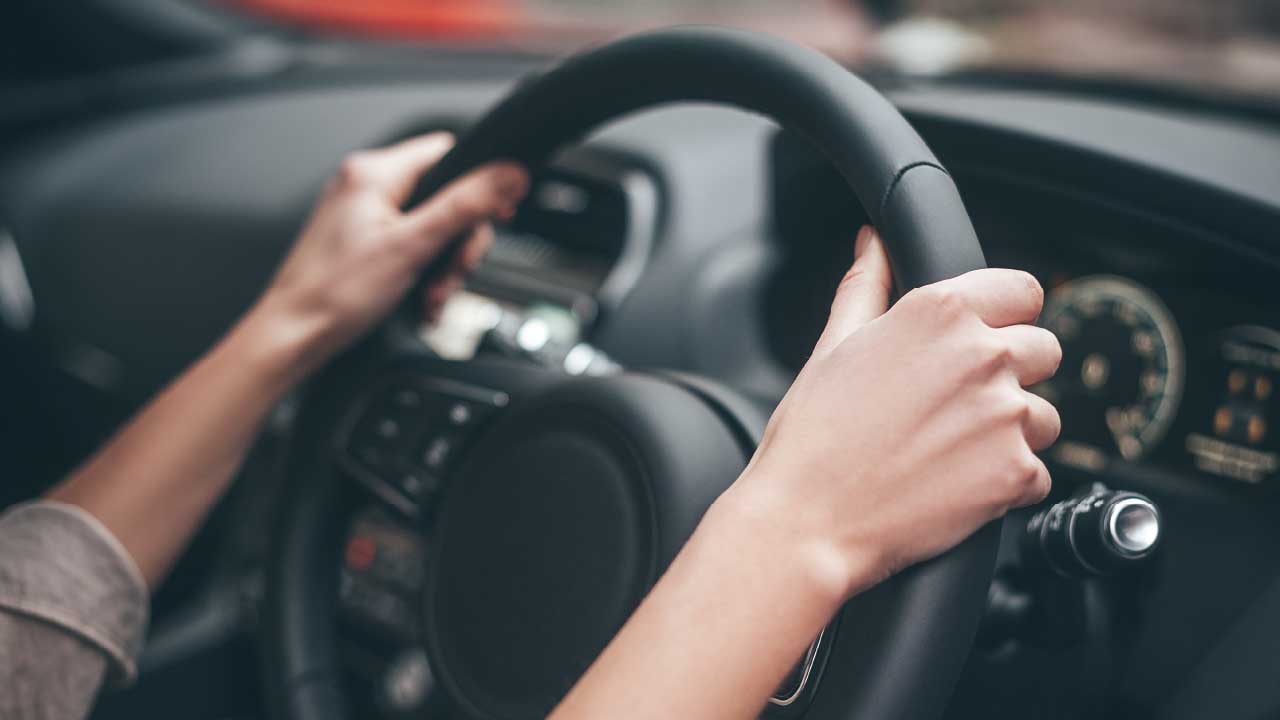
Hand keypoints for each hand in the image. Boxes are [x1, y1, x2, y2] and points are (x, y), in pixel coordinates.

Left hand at [250, 132, 527, 373]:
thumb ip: (465, 206)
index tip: (494, 218)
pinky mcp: (362, 239)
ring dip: (443, 265)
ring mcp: (362, 212)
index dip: (480, 186)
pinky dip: (423, 272)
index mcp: (374, 172)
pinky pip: (411, 244)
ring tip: (432, 295)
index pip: (450, 154)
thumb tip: (508, 175)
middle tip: (452, 274)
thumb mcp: (412, 247)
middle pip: (446, 196)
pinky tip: (421, 299)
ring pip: (432, 226)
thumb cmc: (334, 294)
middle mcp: (365, 184)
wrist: (294, 336)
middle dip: (458, 243)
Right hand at [725, 226, 1060, 600]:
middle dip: (1013, 375)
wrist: (808, 520)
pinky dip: (1007, 484)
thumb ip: (867, 285)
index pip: (1023, 291)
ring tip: (952, 452)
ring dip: (1012, 433)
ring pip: (1044, 415)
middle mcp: (982, 354)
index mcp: (939, 312)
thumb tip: (874, 243)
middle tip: (958, 406)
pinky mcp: (1016, 472)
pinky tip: (956, 486)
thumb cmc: (812, 437)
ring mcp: (1005, 414)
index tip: (984, 340)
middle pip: (1045, 349)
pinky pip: (1038, 474)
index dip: (1003, 318)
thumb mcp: (832, 346)